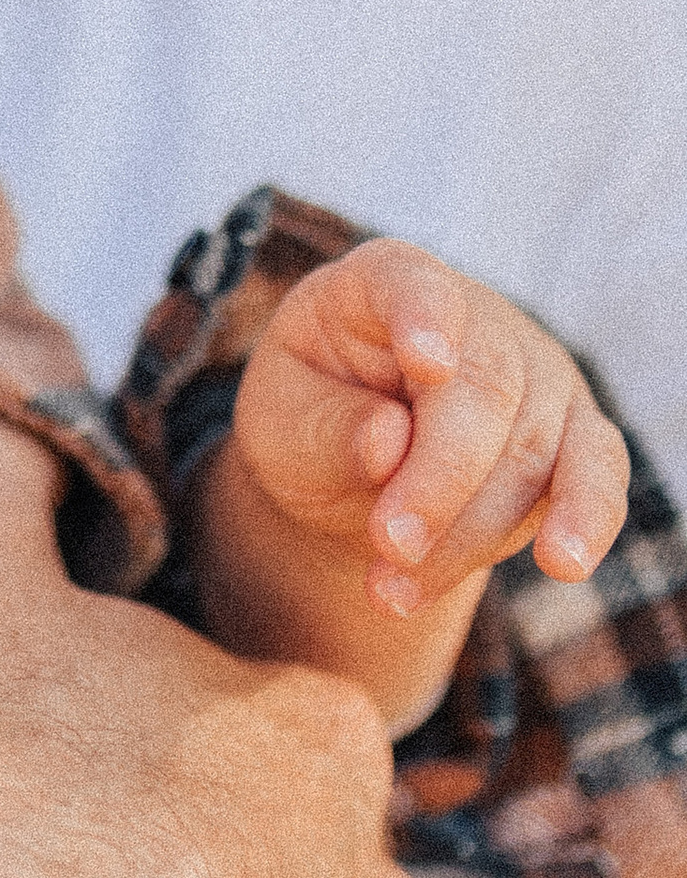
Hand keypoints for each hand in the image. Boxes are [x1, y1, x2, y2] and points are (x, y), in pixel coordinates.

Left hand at [233, 238, 628, 618]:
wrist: (356, 476)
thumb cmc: (311, 425)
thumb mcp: (280, 424)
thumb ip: (323, 427)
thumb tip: (387, 441)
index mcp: (383, 283)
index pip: (411, 283)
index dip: (425, 317)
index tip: (429, 360)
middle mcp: (476, 316)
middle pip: (480, 391)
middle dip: (437, 482)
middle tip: (388, 548)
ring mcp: (537, 372)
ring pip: (529, 451)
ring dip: (468, 535)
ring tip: (395, 594)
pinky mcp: (577, 436)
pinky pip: (598, 473)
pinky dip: (585, 519)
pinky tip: (563, 562)